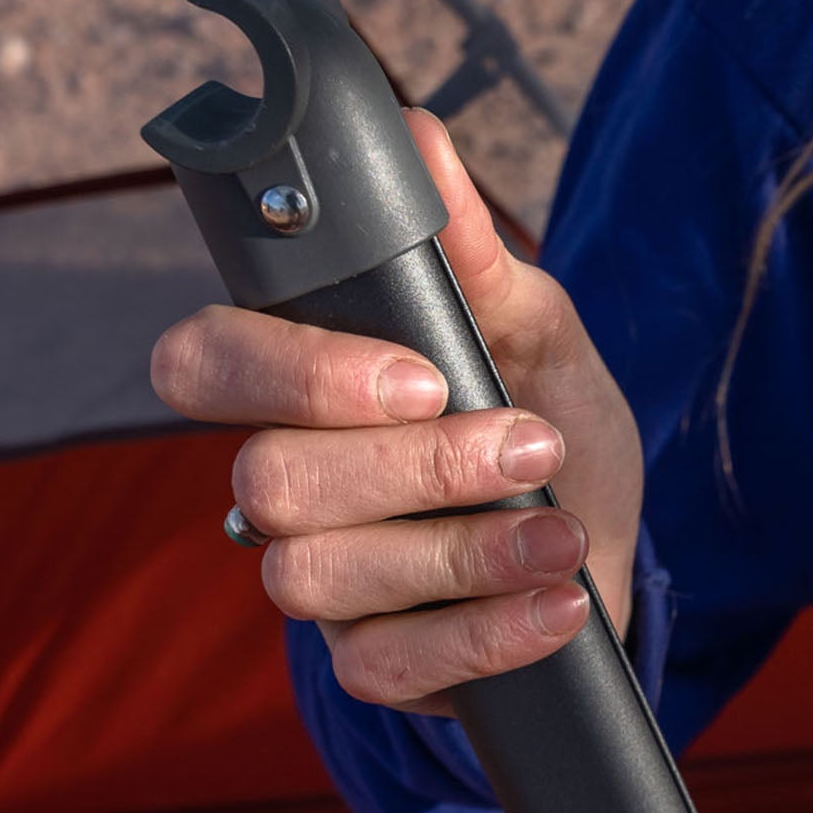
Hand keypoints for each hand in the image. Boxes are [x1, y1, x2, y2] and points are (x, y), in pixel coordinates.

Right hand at [148, 111, 643, 715]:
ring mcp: (319, 582)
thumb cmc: (551, 423)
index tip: (417, 376)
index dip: (288, 372)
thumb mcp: (537, 333)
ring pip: (315, 577)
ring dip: (461, 555)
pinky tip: (559, 604)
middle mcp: (284, 484)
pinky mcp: (372, 663)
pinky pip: (385, 670)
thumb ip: (477, 256)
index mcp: (299, 386)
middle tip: (529, 446)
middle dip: (417, 468)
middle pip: (270, 480)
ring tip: (562, 535)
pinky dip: (486, 636)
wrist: (610, 546)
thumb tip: (422, 143)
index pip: (201, 363)